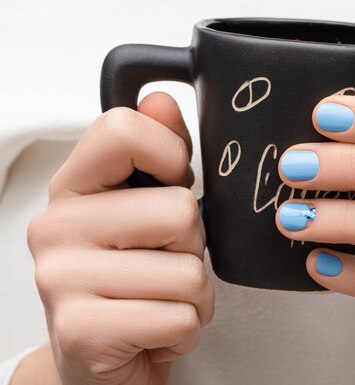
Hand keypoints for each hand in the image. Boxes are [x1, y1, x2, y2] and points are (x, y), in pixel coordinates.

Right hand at [26, 93, 213, 384]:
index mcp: (73, 188)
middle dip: (193, 247)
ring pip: (188, 271)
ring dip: (194, 296)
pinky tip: (155, 331)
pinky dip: (186, 330)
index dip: (172, 156)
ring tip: (160, 302)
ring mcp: (62, 279)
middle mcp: (56, 227)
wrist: (103, 362)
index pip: (124, 130)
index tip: (172, 184)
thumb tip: (160, 100)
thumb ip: (158, 153)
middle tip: (164, 265)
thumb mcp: (143, 211)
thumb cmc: (131, 283)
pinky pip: (182, 317)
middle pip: (179, 210)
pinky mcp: (83, 330)